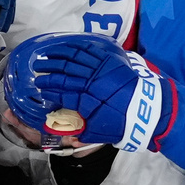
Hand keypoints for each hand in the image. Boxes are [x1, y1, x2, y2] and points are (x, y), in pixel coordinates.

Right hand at [32, 36, 170, 147]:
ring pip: (74, 57)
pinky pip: (90, 50)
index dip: (48, 89)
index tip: (39, 88)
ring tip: (46, 55)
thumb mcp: (98, 133)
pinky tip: (67, 47)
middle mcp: (90, 82)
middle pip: (63, 72)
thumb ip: (81, 132)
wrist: (148, 110)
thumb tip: (68, 137)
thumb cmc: (122, 124)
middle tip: (36, 69)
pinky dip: (76, 47)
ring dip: (58, 55)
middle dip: (47, 70)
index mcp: (84, 100)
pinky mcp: (110, 60)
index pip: (60, 91)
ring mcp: (100, 69)